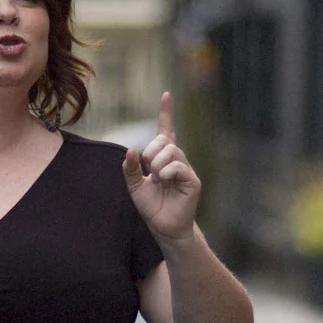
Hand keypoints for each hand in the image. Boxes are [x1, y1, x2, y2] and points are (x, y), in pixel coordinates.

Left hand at [122, 92, 200, 243]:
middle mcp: (176, 160)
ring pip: (171, 151)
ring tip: (157, 180)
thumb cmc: (151, 206)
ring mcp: (186, 169)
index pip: (166, 131)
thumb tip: (131, 150)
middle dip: (150, 153)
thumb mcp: (134, 186)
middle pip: (163, 141)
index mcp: (163, 158)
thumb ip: (129, 168)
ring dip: (157, 164)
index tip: (166, 95)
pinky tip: (164, 182)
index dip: (166, 113)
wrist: (163, 227)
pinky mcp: (192, 181)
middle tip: (149, 172)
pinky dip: (167, 172)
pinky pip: (178, 166)